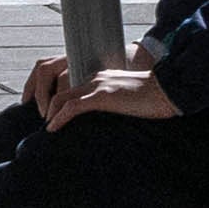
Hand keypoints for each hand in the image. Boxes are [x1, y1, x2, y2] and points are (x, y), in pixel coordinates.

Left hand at [31, 46, 177, 124]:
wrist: (170, 91)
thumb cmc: (154, 99)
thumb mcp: (127, 99)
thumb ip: (111, 104)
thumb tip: (103, 120)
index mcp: (100, 77)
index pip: (66, 80)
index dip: (51, 94)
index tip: (44, 112)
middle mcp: (95, 77)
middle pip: (56, 84)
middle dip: (42, 102)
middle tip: (38, 121)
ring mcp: (98, 86)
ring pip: (61, 96)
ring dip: (48, 113)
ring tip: (45, 128)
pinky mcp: (103, 97)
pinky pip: (72, 107)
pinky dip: (59, 118)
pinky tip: (52, 129)